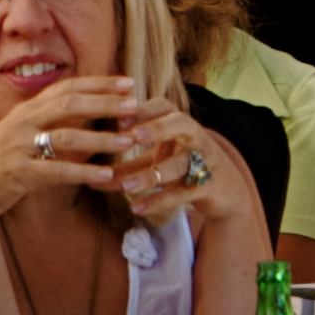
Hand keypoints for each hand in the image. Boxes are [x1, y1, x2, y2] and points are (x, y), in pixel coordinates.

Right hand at [0, 77, 137, 219]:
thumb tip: (89, 112)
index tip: (128, 83)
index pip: (68, 87)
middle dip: (105, 103)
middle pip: (70, 104)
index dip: (99, 83)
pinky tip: (106, 176)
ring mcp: (20, 146)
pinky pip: (57, 171)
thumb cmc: (2, 159)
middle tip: (135, 105)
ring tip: (129, 142)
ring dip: (101, 139)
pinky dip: (83, 172)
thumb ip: (50, 119)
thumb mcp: (23, 131)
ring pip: (67, 137)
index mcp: (28, 108)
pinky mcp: (19, 173)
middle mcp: (24, 121)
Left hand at [116, 107, 257, 235]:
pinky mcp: (211, 185)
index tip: (119, 119)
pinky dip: (161, 200)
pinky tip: (138, 208)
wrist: (224, 188)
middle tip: (133, 137)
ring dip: (152, 174)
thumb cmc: (183, 166)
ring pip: (181, 163)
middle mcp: (195, 136)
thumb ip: (126, 167)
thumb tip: (91, 178)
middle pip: (180, 123)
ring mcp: (205, 159)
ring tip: (127, 187)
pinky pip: (185, 191)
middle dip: (157, 129)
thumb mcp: (156, 162)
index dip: (143, 111)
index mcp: (179, 123)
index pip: (164, 106)